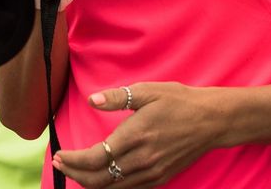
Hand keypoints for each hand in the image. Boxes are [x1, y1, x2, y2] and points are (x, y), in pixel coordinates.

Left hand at [52, 82, 226, 187]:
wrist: (211, 121)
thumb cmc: (178, 101)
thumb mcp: (147, 91)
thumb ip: (118, 97)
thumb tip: (92, 100)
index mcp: (135, 135)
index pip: (96, 157)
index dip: (74, 160)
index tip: (59, 153)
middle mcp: (142, 159)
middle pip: (99, 179)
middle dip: (75, 174)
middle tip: (59, 163)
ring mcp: (152, 172)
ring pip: (112, 188)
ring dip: (89, 182)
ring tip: (75, 171)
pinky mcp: (160, 178)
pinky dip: (109, 187)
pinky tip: (101, 177)